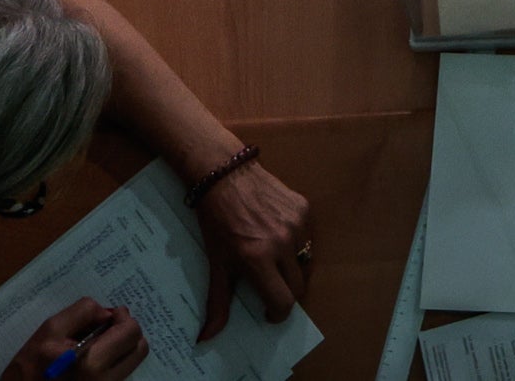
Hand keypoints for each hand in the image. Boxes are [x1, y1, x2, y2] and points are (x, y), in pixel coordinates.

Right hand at [3, 300, 144, 380]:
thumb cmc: (31, 365)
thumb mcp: (50, 329)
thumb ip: (83, 312)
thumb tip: (108, 313)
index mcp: (93, 363)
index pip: (130, 332)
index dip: (123, 318)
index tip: (108, 316)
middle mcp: (106, 380)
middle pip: (139, 348)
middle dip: (126, 331)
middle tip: (106, 327)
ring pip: (132, 360)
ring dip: (120, 345)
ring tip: (97, 342)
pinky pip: (121, 371)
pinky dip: (114, 359)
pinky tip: (93, 355)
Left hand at [191, 154, 312, 339]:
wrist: (225, 175)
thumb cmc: (216, 222)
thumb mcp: (216, 263)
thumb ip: (217, 303)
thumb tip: (206, 338)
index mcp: (258, 259)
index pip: (283, 301)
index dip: (277, 314)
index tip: (268, 312)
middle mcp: (281, 243)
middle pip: (298, 287)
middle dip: (285, 293)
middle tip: (270, 288)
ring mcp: (296, 224)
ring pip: (305, 262)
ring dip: (292, 268)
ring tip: (273, 260)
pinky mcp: (304, 208)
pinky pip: (308, 238)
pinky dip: (297, 244)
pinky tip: (278, 236)